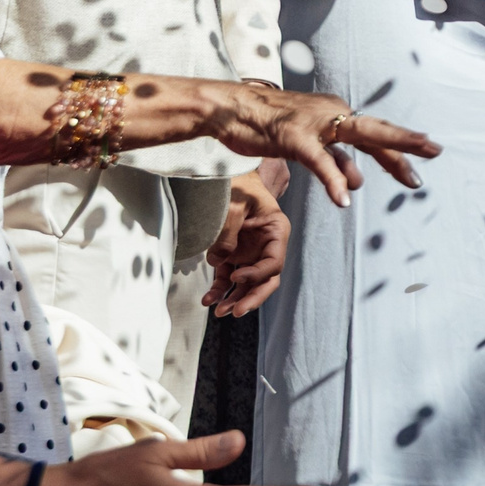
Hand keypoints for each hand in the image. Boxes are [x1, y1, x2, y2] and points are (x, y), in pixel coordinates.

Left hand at [203, 171, 288, 317]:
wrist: (226, 174)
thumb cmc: (237, 183)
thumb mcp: (235, 203)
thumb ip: (229, 232)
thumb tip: (219, 261)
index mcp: (276, 231)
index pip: (274, 262)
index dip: (258, 274)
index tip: (236, 276)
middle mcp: (266, 245)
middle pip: (266, 279)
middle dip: (252, 297)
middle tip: (236, 311)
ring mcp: (249, 252)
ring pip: (248, 284)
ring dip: (235, 299)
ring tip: (219, 311)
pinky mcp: (232, 256)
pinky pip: (228, 279)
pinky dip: (219, 291)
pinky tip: (208, 300)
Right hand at [205, 84, 439, 205]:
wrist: (231, 108)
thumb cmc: (268, 125)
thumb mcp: (308, 144)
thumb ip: (335, 160)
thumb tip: (358, 180)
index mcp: (337, 115)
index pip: (375, 133)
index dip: (401, 144)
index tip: (428, 151)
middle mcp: (333, 114)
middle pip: (377, 131)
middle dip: (408, 143)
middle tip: (436, 150)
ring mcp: (315, 125)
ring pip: (360, 137)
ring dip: (388, 157)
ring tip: (411, 177)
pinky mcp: (294, 138)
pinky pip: (320, 161)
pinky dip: (334, 179)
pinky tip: (345, 199)